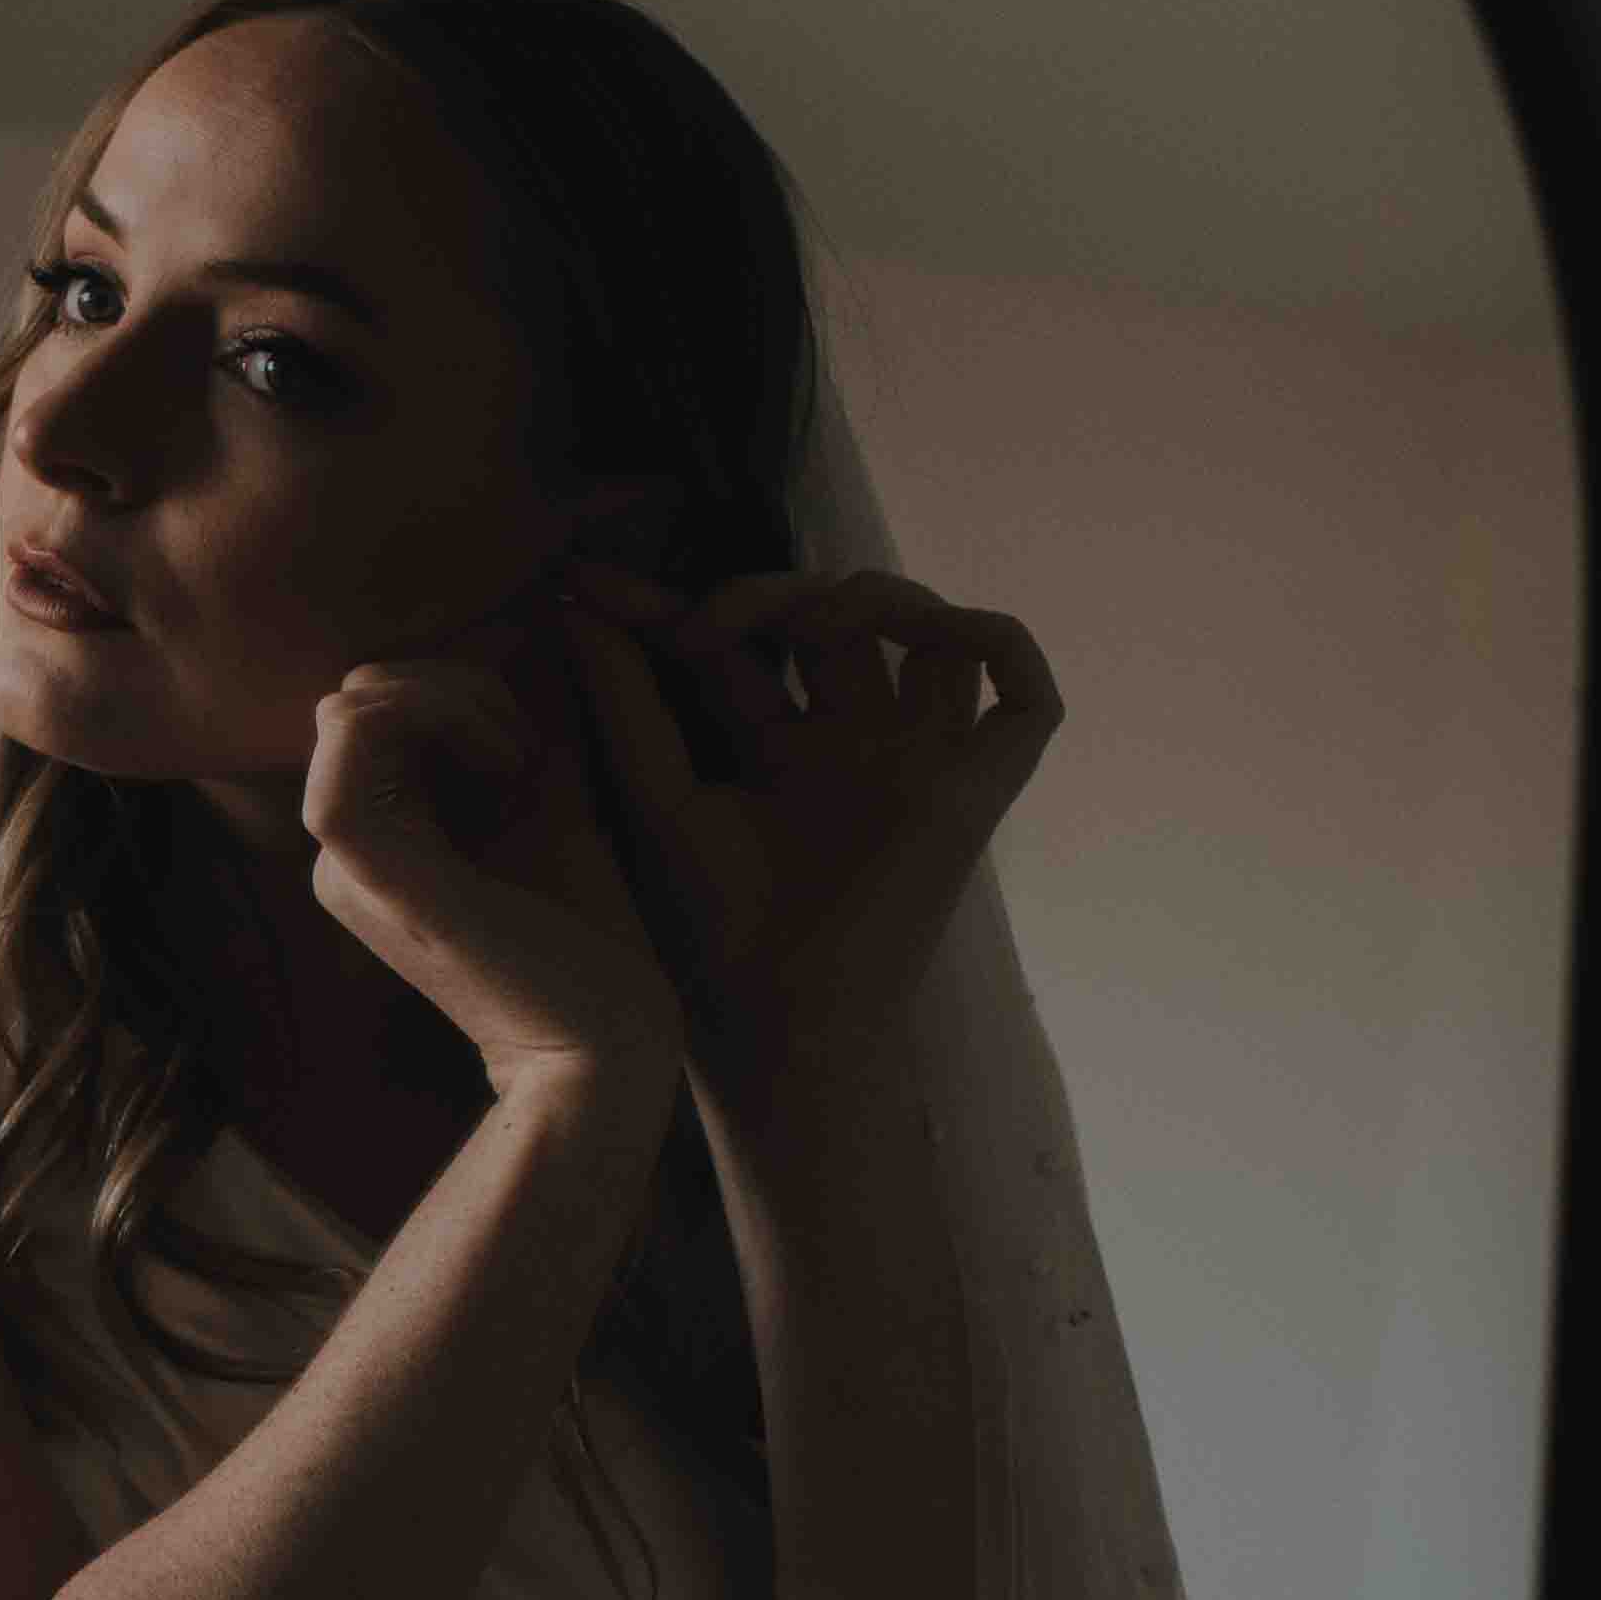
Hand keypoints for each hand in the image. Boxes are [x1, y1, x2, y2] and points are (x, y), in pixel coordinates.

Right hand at [300, 630, 685, 1092]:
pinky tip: (510, 761)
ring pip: (350, 706)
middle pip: (354, 695)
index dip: (445, 678)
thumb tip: (518, 628)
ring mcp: (347, 866)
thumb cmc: (583, 928)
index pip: (366, 704)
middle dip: (446, 680)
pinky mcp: (375, 873)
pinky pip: (352, 743)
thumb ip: (511, 728)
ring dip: (448, 695)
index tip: (528, 723)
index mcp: (372, 837)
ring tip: (519, 748)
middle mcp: (341, 852)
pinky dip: (439, 717)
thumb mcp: (543, 801)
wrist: (604, 1038)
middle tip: (526, 737)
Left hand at [564, 565, 1055, 1107]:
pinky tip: (928, 634)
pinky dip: (997, 641)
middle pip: (836, 621)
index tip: (595, 581)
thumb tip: (576, 602)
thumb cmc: (708, 932)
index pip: (741, 646)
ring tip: (809, 618)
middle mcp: (852, 747)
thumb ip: (621, 700)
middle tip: (704, 624)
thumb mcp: (654, 793)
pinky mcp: (976, 793)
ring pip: (932, 636)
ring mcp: (918, 765)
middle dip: (774, 593)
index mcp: (776, 749)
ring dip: (879, 597)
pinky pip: (1024, 698)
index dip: (677, 604)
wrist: (775, 1018)